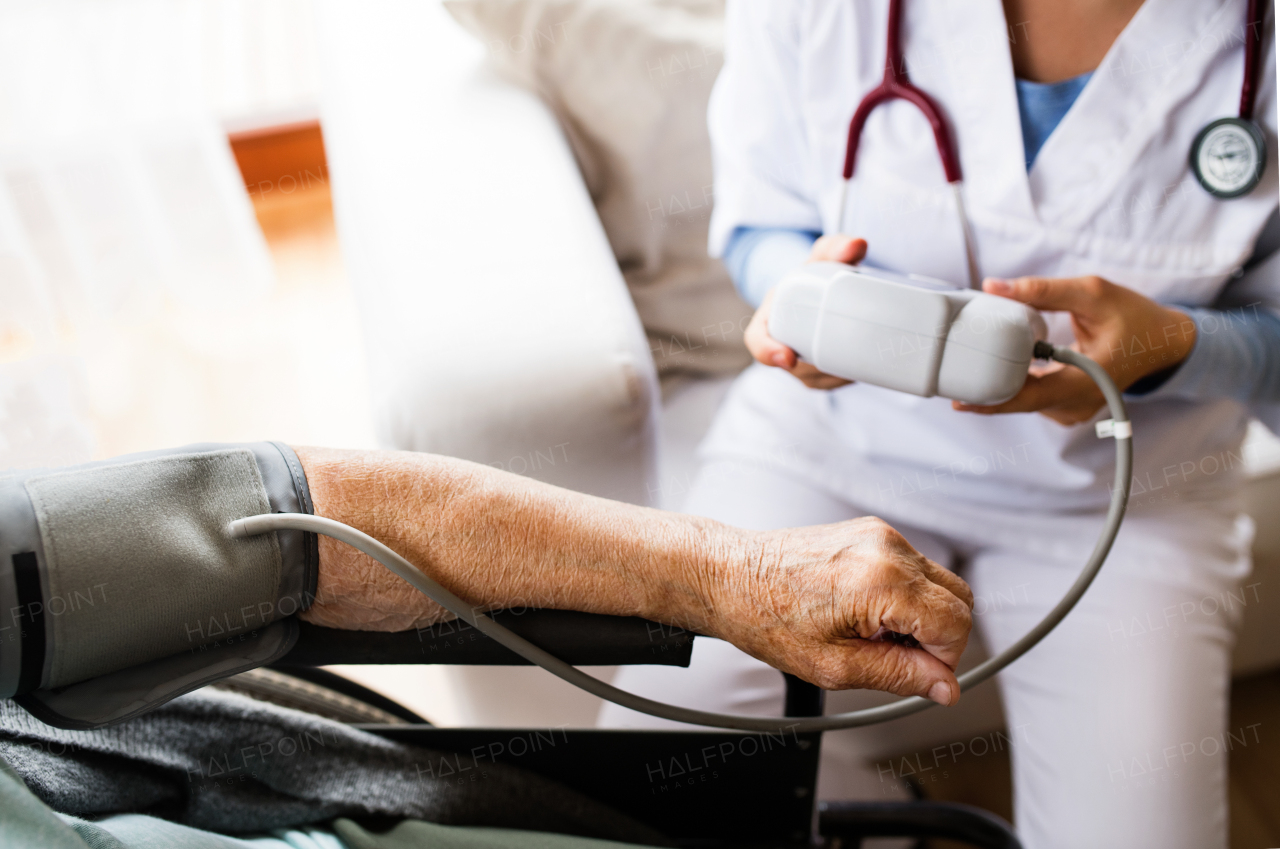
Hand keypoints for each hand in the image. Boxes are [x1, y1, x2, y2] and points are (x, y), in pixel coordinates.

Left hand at [705, 518, 973, 705]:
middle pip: (960, 600)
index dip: (943, 661)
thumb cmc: (765, 615)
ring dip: (922, 617)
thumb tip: (944, 687)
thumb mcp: (834, 666)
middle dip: (939, 638)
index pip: (957, 624)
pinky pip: (914, 569)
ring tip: (872, 634)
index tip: (917, 675)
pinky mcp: (871, 532)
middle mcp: (887, 548)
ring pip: (940, 584)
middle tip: (895, 658)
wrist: (727, 575)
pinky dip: (905, 596)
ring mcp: (880, 535)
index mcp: (882, 580)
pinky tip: (866, 612)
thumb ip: (899, 675)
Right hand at [744, 234, 866, 389]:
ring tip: (859, 359)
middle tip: (850, 354)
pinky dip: (843, 378)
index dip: (767, 351)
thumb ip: (836, 247)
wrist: (819, 291)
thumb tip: (857, 245)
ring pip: (814, 378)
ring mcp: (796, 365)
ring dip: (835, 374)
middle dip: (820, 365)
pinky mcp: (815, 376)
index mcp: (768, 317)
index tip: (787, 357)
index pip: (757, 341)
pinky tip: (860, 369)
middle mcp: (778, 343)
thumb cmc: (816, 274)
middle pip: (794, 367)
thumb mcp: (823, 256)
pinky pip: (826, 383)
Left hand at [953, 275, 1196, 424]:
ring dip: (1002, 382)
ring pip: (1026, 400)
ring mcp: (1073, 408)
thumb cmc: (1135, 317)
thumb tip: (993, 286)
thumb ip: (1042, 290)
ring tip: (975, 362)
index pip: (1028, 398)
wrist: (1166, 343)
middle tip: (951, 377)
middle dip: (986, 389)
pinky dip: (1018, 381)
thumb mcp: (1092, 293)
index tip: (959, 400)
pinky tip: (1003, 363)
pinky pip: (1034, 396)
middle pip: (1020, 402)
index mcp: (1086, 381)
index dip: (991, 401)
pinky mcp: (1069, 404)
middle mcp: (1077, 403)